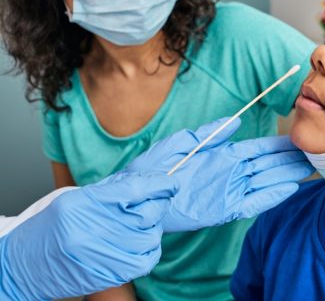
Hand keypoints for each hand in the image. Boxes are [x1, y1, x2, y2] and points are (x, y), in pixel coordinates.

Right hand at [0, 172, 177, 299]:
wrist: (24, 265)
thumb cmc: (51, 228)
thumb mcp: (75, 198)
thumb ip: (111, 189)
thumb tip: (145, 181)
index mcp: (86, 204)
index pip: (136, 189)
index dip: (159, 184)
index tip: (169, 182)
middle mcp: (95, 229)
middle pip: (148, 212)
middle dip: (159, 204)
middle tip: (159, 200)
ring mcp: (103, 254)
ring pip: (151, 235)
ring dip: (153, 227)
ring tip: (142, 223)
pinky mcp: (109, 274)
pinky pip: (147, 259)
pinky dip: (151, 249)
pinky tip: (141, 242)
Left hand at [127, 117, 314, 231]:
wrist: (137, 199)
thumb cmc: (154, 168)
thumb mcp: (181, 143)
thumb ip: (209, 133)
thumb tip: (236, 122)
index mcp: (222, 154)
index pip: (257, 148)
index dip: (278, 144)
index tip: (298, 139)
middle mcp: (230, 172)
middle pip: (267, 164)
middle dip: (290, 159)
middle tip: (315, 154)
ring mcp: (229, 191)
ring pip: (266, 182)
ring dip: (287, 176)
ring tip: (310, 170)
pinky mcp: (224, 210)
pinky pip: (253, 203)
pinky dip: (271, 197)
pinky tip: (288, 189)